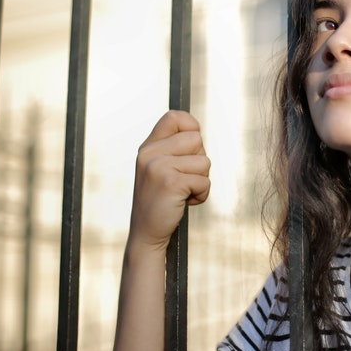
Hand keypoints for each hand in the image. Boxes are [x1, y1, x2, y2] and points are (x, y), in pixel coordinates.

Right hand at [128, 110, 210, 250]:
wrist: (146, 233)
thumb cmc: (160, 201)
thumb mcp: (160, 169)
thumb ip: (173, 149)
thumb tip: (197, 131)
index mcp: (148, 146)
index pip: (175, 116)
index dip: (192, 127)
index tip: (192, 148)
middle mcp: (150, 153)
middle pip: (197, 139)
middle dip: (199, 161)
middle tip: (184, 179)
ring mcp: (158, 166)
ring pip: (204, 161)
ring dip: (201, 180)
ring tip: (183, 192)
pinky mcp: (170, 182)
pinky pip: (204, 181)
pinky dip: (201, 195)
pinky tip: (184, 202)